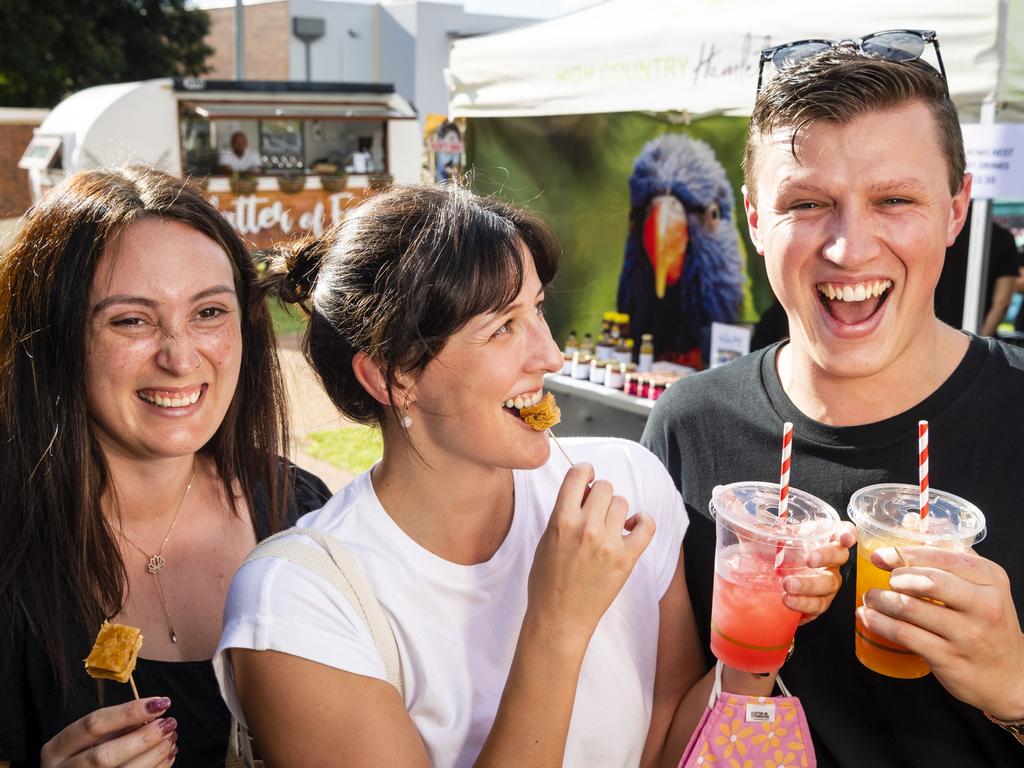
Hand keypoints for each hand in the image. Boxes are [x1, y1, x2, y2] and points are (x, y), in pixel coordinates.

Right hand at [40, 697, 177, 767]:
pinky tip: (167, 757)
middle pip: (104, 757)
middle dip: (142, 739)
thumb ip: (114, 727)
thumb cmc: (83, 758)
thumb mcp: (88, 740)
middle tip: (169, 724)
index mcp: (57, 749)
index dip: (129, 712)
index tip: (160, 703)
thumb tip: (152, 713)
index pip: (93, 725)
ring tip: (171, 739)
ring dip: (153, 755)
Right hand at [526, 463, 655, 645]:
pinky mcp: (626, 559)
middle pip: (605, 487)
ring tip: (610, 525)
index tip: (588, 475)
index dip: (585, 471)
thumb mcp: (545, 539)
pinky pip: (647, 526)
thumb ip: (564, 513)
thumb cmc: (547, 581)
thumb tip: (585, 492)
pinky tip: (633, 526)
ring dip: (617, 510)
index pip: (578, 476)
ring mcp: (608, 543)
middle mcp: (586, 528)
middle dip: (601, 493)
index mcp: (561, 520)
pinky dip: (643, 522)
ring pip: (623, 503)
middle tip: (596, 508)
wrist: (559, 617)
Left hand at [782, 521, 855, 623]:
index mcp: (825, 540)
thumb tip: (756, 528)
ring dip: (809, 587)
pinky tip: (791, 605)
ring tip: (788, 587)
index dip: (848, 533)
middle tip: (808, 559)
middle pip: (839, 558)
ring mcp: (828, 583)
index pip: (843, 532)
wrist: (781, 577)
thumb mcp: (781, 538)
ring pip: (828, 586)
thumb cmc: (786, 552)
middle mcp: (832, 562)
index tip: (844, 538)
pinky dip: (804, 607)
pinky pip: (817, 608)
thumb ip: (772, 531)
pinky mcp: (820, 602)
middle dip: (825, 558)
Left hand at [857, 546, 1023, 719]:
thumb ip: (951, 557)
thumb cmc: (989, 626)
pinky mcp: (949, 658)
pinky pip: (904, 634)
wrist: (1010, 679)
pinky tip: (868, 617)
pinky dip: (879, 622)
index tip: (881, 555)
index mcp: (991, 579)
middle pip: (928, 581)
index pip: (943, 557)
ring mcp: (967, 634)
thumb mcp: (984, 588)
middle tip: (882, 581)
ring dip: (880, 600)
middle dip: (895, 578)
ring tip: (870, 598)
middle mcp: (983, 605)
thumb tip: (911, 525)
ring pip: (909, 608)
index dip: (906, 554)